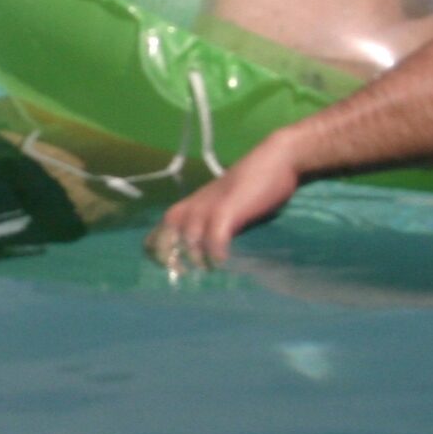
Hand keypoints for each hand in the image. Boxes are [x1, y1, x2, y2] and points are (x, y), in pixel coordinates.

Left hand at [146, 135, 300, 272]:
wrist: (277, 159)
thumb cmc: (251, 187)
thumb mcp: (221, 209)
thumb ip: (210, 227)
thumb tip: (203, 255)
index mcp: (187, 208)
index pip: (155, 235)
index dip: (158, 254)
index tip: (173, 269)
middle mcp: (191, 208)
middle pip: (164, 239)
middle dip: (170, 259)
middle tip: (187, 274)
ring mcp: (208, 207)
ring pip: (188, 239)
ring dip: (196, 258)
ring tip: (209, 269)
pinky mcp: (228, 209)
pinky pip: (214, 237)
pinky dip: (216, 252)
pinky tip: (223, 261)